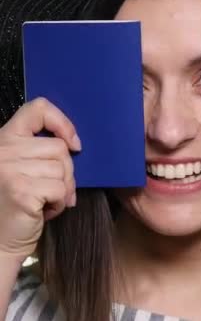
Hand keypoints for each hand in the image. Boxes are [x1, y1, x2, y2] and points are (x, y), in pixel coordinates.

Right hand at [0, 98, 80, 258]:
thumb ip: (40, 151)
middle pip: (59, 148)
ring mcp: (9, 169)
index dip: (63, 123)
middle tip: (51, 190)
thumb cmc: (16, 205)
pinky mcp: (20, 190)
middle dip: (65, 172)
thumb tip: (74, 144)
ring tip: (44, 201)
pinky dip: (59, 203)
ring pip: (62, 169)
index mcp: (4, 139)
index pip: (37, 109)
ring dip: (62, 190)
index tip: (73, 144)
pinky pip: (60, 189)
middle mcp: (3, 150)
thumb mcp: (23, 168)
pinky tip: (43, 211)